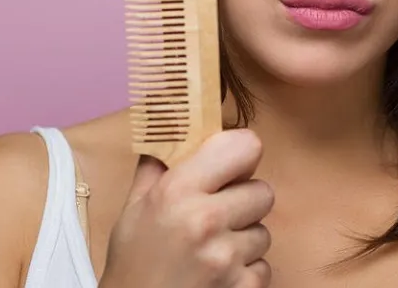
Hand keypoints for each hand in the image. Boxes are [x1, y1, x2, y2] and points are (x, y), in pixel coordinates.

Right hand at [99, 129, 274, 287]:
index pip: (245, 147)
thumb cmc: (133, 265)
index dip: (240, 156)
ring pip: (264, 231)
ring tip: (211, 250)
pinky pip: (263, 266)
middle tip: (217, 216)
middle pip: (263, 191)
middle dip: (243, 202)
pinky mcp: (243, 287)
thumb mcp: (134, 209)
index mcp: (178, 191)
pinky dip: (245, 271)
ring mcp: (227, 258)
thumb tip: (177, 125)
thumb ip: (158, 165)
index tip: (230, 168)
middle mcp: (206, 221)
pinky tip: (217, 274)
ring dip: (244, 239)